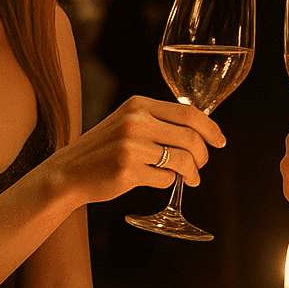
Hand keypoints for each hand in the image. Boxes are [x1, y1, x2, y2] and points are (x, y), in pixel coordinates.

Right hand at [54, 96, 224, 206]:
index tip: (219, 140)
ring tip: (191, 178)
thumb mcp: (127, 122)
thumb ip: (158, 121)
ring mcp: (131, 146)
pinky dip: (169, 182)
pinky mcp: (128, 171)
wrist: (68, 172)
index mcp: (138, 105)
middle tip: (202, 164)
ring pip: (182, 160)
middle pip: (191, 137)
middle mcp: (135, 122)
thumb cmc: (104, 149)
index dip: (211, 128)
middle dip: (203, 155)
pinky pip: (166, 179)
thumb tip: (200, 131)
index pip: (188, 113)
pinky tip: (159, 180)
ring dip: (193, 173)